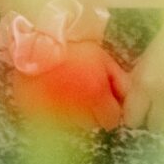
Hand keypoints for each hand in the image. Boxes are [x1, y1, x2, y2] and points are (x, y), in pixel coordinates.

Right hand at [6, 36, 129, 130]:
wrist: (38, 40)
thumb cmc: (73, 47)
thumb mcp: (102, 58)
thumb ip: (119, 80)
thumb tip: (126, 98)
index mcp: (96, 93)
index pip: (112, 120)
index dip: (110, 110)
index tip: (105, 100)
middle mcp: (77, 107)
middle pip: (92, 123)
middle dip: (91, 112)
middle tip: (84, 91)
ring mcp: (55, 112)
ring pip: (73, 123)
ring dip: (73, 112)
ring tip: (68, 90)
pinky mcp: (37, 112)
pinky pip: (53, 120)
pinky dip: (56, 111)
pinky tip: (55, 94)